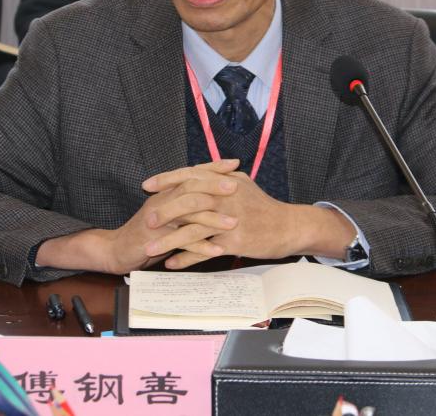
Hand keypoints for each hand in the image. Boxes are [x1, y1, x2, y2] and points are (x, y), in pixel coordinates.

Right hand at [36, 159, 240, 274]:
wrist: (118, 250)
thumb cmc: (148, 232)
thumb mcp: (169, 214)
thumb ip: (186, 203)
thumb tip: (212, 195)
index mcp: (168, 192)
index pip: (192, 174)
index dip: (213, 167)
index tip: (235, 164)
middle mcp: (163, 200)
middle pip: (191, 187)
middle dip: (215, 186)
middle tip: (237, 186)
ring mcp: (159, 219)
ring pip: (188, 213)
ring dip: (212, 218)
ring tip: (234, 223)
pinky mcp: (156, 240)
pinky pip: (181, 242)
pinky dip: (201, 247)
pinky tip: (218, 251)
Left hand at [143, 163, 355, 268]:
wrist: (289, 226)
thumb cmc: (264, 207)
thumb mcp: (243, 184)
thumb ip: (220, 177)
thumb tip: (201, 171)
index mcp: (225, 182)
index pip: (191, 176)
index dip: (168, 180)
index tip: (148, 185)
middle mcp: (226, 197)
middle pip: (188, 201)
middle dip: (164, 211)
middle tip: (146, 220)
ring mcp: (230, 220)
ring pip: (193, 229)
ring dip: (169, 240)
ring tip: (151, 248)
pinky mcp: (235, 241)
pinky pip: (205, 251)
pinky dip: (186, 258)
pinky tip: (172, 264)